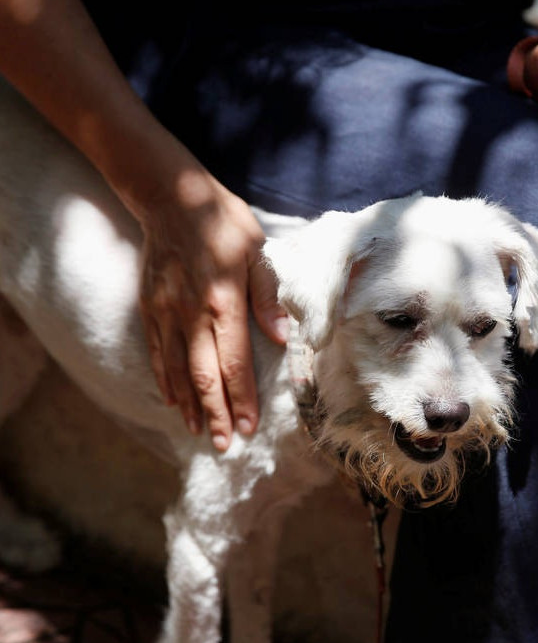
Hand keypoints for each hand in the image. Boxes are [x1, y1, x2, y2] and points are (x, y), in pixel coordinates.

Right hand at [138, 169, 287, 450]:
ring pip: (177, 370)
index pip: (235, 362)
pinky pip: (157, 353)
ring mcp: (166, 312)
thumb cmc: (223, 222)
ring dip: (190, 405)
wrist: (171, 197)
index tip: (250, 427)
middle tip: (226, 445)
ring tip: (199, 432)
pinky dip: (165, 380)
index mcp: (224, 300)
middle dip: (217, 414)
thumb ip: (268, 296)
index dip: (242, 399)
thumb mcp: (258, 250)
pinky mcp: (150, 307)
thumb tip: (283, 337)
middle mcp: (192, 312)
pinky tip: (173, 400)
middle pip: (204, 375)